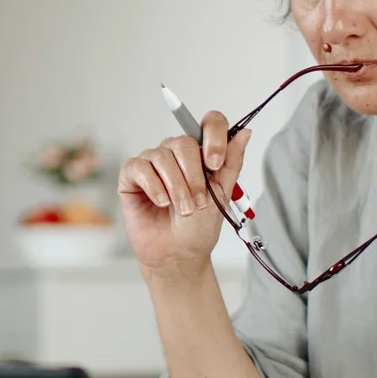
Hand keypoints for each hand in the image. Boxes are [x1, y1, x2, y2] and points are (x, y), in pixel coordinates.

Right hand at [117, 110, 251, 280]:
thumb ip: (232, 163)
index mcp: (201, 154)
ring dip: (175, 186)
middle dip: (193, 175)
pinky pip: (139, 166)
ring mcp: (153, 163)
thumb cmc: (198, 227)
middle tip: (197, 201)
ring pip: (162, 155)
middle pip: (183, 142)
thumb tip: (244, 133)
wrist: (177, 254)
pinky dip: (153, 185)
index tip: (215, 164)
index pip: (209, 123)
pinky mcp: (132, 176)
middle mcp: (176, 154)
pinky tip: (160, 202)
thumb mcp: (222, 194)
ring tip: (180, 208)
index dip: (213, 137)